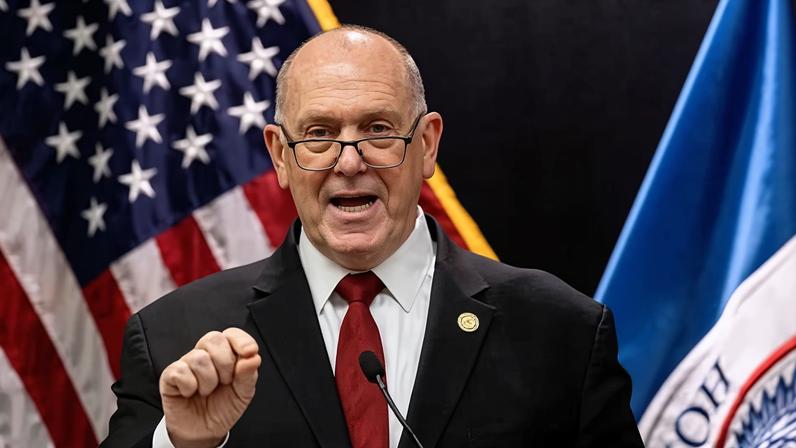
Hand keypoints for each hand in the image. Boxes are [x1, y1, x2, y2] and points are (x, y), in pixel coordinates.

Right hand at [159, 328, 260, 447]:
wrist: (203, 432)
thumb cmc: (223, 408)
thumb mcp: (243, 394)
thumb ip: (249, 375)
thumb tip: (253, 358)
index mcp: (226, 354)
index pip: (232, 334)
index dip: (241, 340)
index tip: (249, 352)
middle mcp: (206, 354)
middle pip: (213, 339)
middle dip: (224, 363)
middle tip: (225, 381)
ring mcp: (187, 363)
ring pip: (199, 357)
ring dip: (208, 381)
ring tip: (207, 391)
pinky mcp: (170, 375)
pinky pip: (180, 371)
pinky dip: (190, 386)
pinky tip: (191, 393)